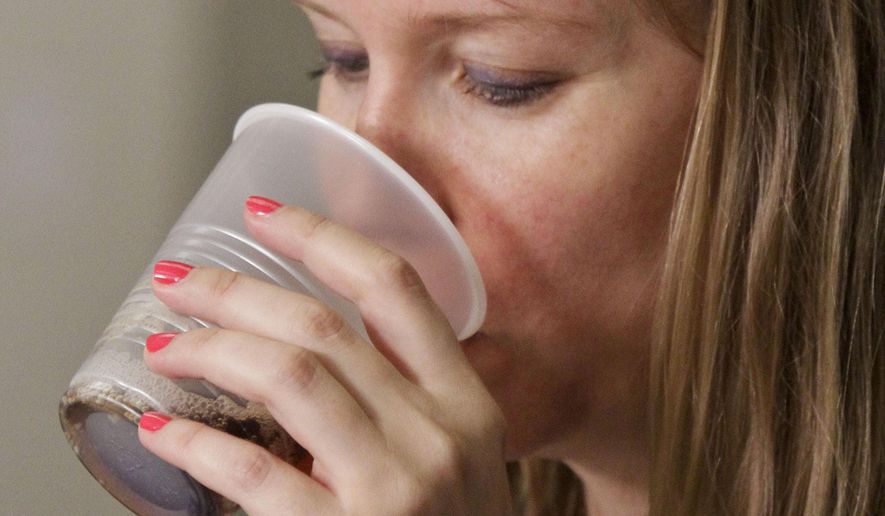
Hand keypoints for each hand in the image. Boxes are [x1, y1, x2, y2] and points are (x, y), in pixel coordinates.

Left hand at [138, 198, 511, 514]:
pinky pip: (255, 473)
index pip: (396, 289)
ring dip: (210, 349)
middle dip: (237, 289)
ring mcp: (394, 488)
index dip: (325, 237)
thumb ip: (410, 400)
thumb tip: (312, 340)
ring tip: (166, 343)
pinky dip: (198, 445)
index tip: (267, 213)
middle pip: (323, 325)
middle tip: (181, 279)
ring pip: (288, 376)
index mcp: (468, 404)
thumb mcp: (461, 460)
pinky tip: (166, 430)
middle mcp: (437, 435)